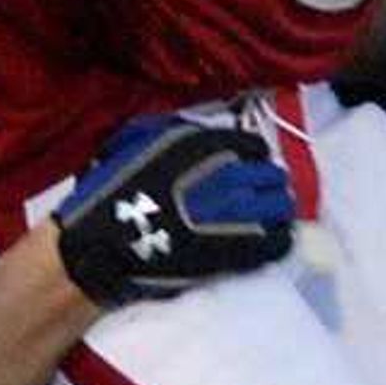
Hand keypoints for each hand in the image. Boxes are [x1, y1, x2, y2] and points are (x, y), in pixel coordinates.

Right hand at [53, 116, 296, 304]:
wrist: (105, 244)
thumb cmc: (111, 194)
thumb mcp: (139, 144)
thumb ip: (176, 136)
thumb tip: (197, 133)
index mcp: (206, 147)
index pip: (252, 145)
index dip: (251, 157)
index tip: (246, 167)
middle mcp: (229, 176)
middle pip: (272, 176)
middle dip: (268, 183)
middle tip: (261, 193)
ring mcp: (239, 215)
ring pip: (281, 208)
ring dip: (277, 210)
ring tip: (268, 217)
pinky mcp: (240, 251)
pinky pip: (279, 242)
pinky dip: (279, 238)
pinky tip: (270, 240)